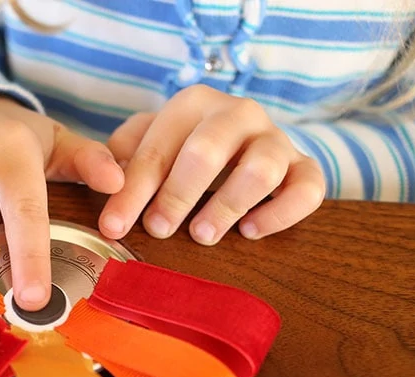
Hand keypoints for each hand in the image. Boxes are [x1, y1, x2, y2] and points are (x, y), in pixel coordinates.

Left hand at [99, 85, 324, 243]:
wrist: (242, 140)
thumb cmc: (184, 147)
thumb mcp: (149, 141)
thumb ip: (123, 152)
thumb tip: (106, 178)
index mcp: (193, 103)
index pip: (156, 149)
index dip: (131, 191)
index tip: (113, 226)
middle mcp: (238, 114)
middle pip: (207, 151)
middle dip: (177, 195)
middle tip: (159, 229)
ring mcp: (275, 139)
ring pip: (261, 169)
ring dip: (228, 206)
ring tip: (203, 234)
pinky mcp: (304, 166)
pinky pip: (308, 188)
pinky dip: (280, 213)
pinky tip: (250, 231)